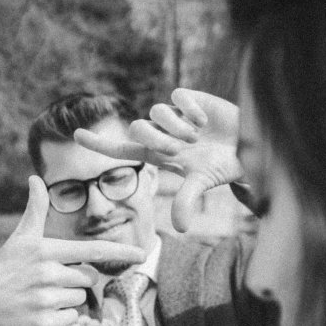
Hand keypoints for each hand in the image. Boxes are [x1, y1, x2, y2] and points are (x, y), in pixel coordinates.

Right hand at [0, 176, 145, 325]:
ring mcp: (44, 301)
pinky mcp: (42, 325)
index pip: (93, 250)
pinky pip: (72, 319)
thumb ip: (35, 209)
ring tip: (44, 295)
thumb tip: (35, 178)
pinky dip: (64, 318)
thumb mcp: (21, 237)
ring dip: (70, 298)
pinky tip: (43, 312)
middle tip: (53, 278)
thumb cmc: (7, 266)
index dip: (120, 251)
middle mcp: (47, 274)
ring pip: (81, 298)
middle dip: (79, 277)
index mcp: (46, 250)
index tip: (143, 253)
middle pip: (90, 277)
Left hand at [75, 89, 240, 232]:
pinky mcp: (189, 98)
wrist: (250, 145)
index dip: (99, 143)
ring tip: (197, 136)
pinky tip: (205, 120)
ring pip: (157, 111)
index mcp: (159, 155)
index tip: (75, 134)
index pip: (122, 149)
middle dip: (157, 139)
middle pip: (138, 128)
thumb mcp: (204, 182)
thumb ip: (188, 200)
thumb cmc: (223, 165)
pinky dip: (190, 110)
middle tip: (183, 148)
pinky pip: (177, 97)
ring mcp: (175, 115)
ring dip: (176, 126)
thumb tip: (180, 228)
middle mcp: (162, 133)